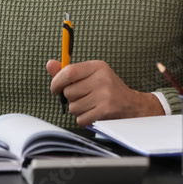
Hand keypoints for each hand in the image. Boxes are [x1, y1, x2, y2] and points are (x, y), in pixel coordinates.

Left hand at [46, 59, 163, 126]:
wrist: (132, 106)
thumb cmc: (108, 90)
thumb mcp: (91, 75)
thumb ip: (69, 71)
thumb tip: (50, 64)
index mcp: (97, 67)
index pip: (68, 71)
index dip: (56, 81)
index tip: (55, 88)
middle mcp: (102, 79)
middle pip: (68, 92)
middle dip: (71, 98)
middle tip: (83, 97)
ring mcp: (105, 95)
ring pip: (73, 107)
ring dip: (78, 110)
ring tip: (90, 105)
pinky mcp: (106, 110)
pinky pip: (81, 118)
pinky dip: (83, 119)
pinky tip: (93, 113)